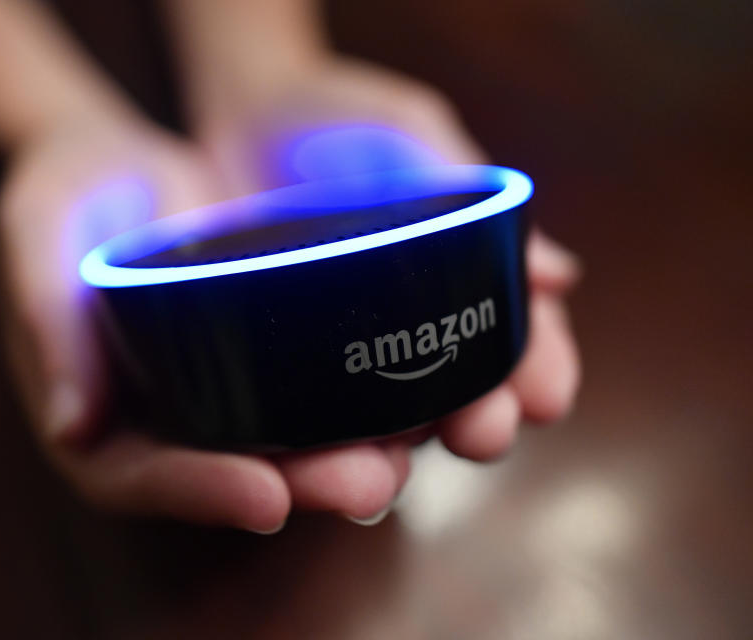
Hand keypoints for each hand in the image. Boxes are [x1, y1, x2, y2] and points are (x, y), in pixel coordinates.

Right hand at [0, 110, 420, 530]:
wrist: (127, 154)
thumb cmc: (69, 189)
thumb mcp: (37, 229)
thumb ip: (47, 317)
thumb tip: (72, 428)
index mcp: (100, 413)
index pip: (142, 476)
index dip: (202, 493)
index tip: (266, 498)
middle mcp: (169, 417)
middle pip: (237, 473)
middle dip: (305, 482)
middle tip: (368, 483)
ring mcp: (227, 387)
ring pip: (295, 440)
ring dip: (359, 451)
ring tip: (415, 447)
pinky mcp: (274, 349)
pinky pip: (327, 383)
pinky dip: (377, 391)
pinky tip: (433, 388)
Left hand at [192, 56, 581, 462]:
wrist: (247, 112)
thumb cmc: (346, 122)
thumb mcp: (416, 141)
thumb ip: (475, 197)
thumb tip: (560, 277)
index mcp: (462, 288)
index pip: (517, 341)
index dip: (538, 370)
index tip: (547, 394)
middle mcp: (410, 335)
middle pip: (456, 397)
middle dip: (477, 421)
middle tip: (482, 433)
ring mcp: (343, 354)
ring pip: (379, 424)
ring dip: (391, 456)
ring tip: (394, 473)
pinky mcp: (274, 361)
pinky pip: (295, 413)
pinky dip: (305, 443)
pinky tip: (309, 462)